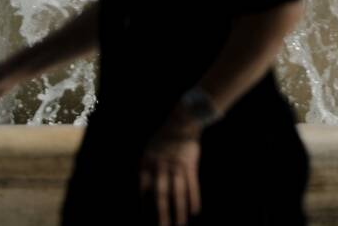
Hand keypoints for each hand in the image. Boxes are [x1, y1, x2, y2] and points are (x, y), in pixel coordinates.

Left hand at [140, 109, 202, 225]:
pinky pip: (193, 185)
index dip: (145, 204)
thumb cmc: (164, 138)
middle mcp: (162, 166)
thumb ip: (147, 169)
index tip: (146, 218)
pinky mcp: (191, 165)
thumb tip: (144, 192)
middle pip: (162, 195)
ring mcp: (177, 166)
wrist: (182, 122)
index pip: (144, 188)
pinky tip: (194, 211)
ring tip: (180, 225)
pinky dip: (194, 199)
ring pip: (179, 193)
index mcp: (148, 162)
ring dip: (180, 211)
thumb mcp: (150, 150)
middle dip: (162, 214)